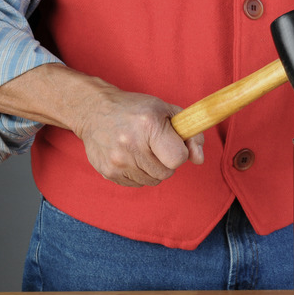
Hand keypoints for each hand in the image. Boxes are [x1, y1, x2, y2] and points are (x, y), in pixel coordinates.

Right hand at [0, 63, 203, 186]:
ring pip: (153, 181)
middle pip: (166, 172)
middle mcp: (131, 144)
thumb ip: (190, 133)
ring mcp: (118, 161)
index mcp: (149, 125)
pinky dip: (138, 174)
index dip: (179, 152)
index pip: (178, 158)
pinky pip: (137, 184)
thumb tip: (199, 159)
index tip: (171, 143)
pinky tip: (131, 157)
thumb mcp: (166, 111)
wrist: (94, 110)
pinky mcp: (108, 172)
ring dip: (153, 169)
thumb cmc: (136, 110)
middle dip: (166, 161)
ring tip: (142, 150)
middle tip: (155, 146)